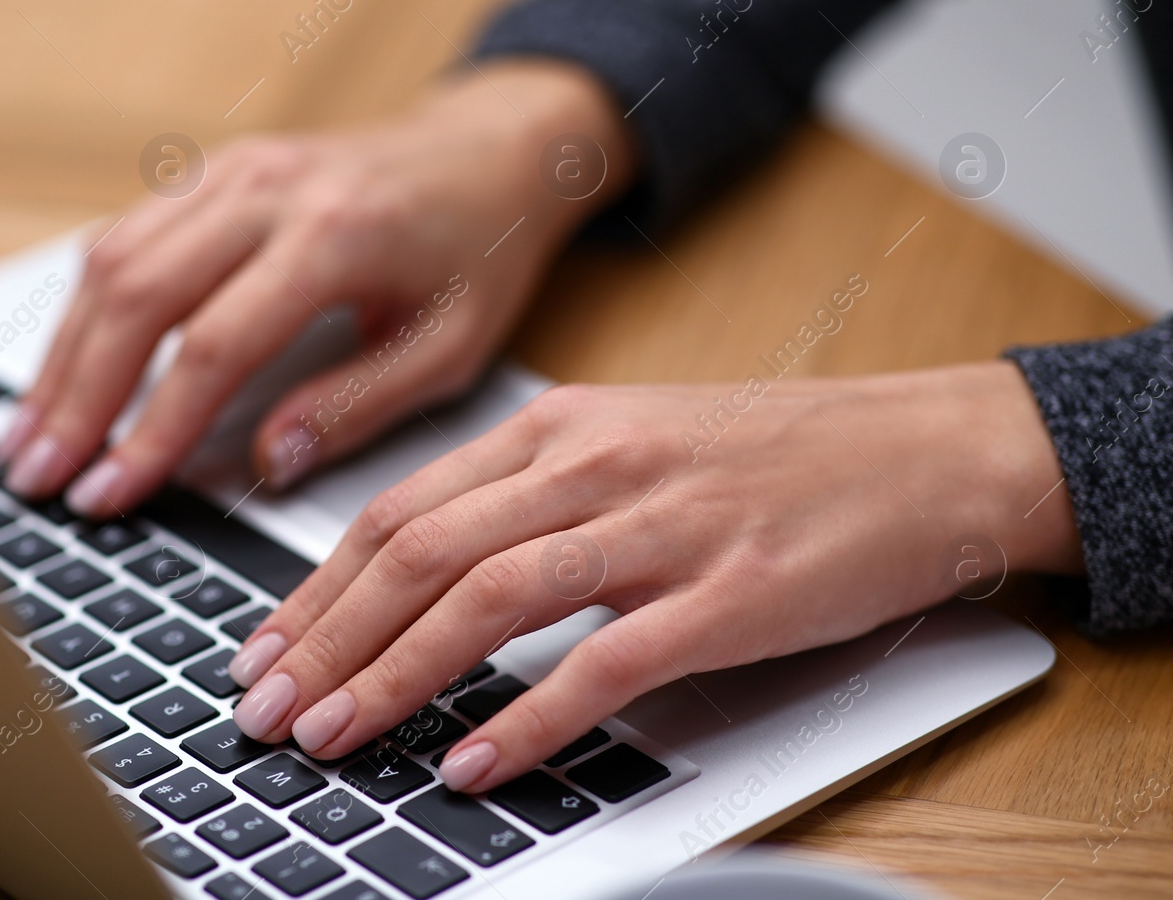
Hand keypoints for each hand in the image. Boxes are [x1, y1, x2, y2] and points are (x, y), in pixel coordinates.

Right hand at [0, 60, 630, 513]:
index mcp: (334, 236)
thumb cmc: (481, 250)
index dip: (151, 430)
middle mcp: (269, 189)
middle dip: (77, 397)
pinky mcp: (215, 168)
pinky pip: (127, 232)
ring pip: (113, 258)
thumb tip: (263, 463)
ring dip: (63, 353)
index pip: (212, 345)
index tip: (109, 493)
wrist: (490, 147)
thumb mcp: (451, 346)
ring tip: (30, 436)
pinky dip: (86, 305)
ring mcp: (233, 168)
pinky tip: (67, 366)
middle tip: (37, 477)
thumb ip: (356, 404)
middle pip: (136, 295)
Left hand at [225, 362, 1082, 790]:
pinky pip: (605, 661)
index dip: (317, 588)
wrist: (924, 450)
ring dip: (396, 674)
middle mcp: (593, 463)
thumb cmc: (773, 458)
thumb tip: (423, 578)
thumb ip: (529, 499)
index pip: (401, 509)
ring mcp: (661, 525)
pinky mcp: (729, 592)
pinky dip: (530, 717)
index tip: (265, 650)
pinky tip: (475, 762)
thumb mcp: (630, 445)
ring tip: (335, 737)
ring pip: (490, 597)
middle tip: (269, 709)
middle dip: (328, 639)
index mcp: (558, 427)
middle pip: (422, 551)